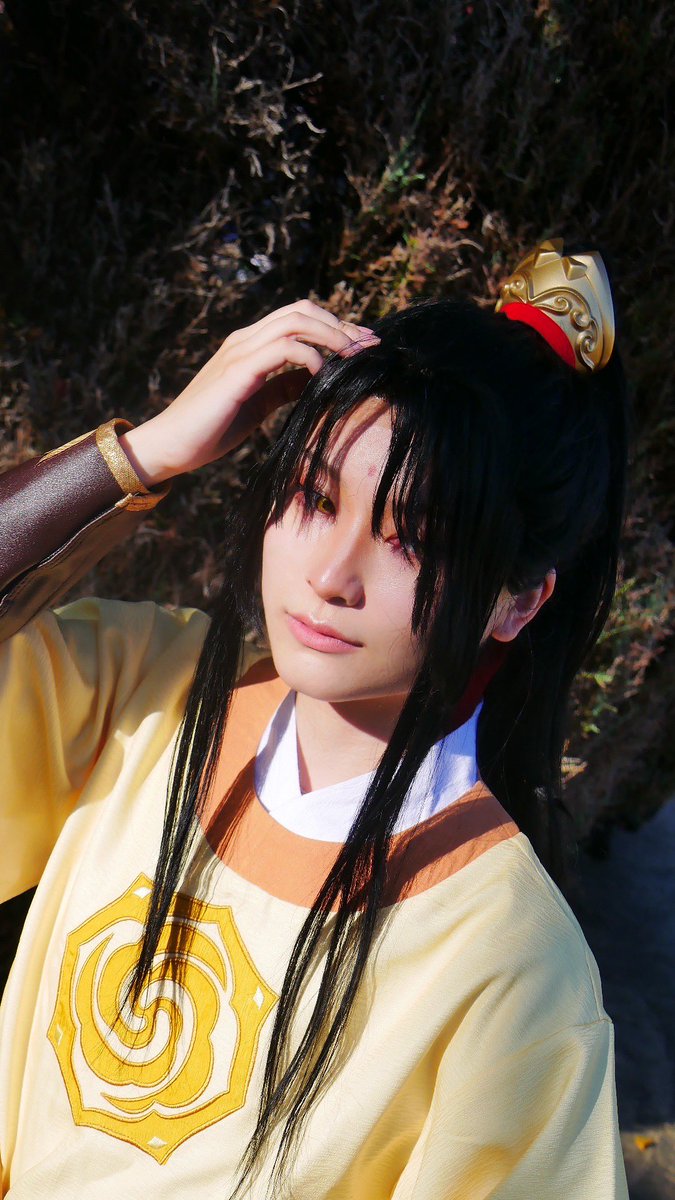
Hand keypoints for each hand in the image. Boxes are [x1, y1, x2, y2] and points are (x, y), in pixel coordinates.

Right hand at [118, 300, 379, 485]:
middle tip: (369, 347)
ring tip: (353, 357)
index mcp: (251, 345)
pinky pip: (283, 349)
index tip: (364, 346)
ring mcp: (240, 351)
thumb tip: (317, 380)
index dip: (335, 327)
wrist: (172, 445)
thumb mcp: (259, 405)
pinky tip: (322, 376)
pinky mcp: (237, 371)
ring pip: (295, 322)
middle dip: (341, 326)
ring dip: (332, 336)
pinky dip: (310, 357)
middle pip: (302, 310)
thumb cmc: (212, 428)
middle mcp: (245, 340)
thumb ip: (284, 387)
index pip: (300, 317)